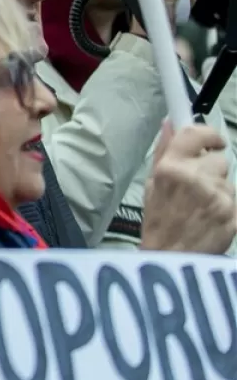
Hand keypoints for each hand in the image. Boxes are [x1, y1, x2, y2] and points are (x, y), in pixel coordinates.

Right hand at [141, 122, 235, 253]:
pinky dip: (228, 206)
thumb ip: (164, 151)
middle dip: (211, 170)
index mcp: (170, 167)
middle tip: (199, 186)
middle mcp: (195, 178)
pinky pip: (236, 200)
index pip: (195, 133)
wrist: (171, 256)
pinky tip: (213, 217)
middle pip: (218, 159)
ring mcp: (217, 196)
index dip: (208, 135)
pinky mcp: (233, 213)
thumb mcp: (152, 183)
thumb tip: (170, 123)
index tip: (213, 141)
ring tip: (204, 206)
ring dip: (220, 190)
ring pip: (228, 181)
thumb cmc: (159, 220)